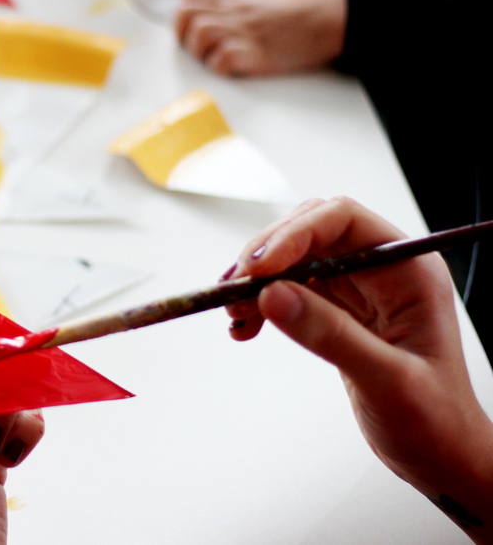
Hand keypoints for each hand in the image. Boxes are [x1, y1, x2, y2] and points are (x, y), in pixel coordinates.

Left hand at [175, 0, 345, 75]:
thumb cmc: (300, 7)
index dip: (180, 13)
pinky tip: (227, 66)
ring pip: (201, 36)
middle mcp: (237, 15)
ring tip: (209, 56)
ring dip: (198, 50)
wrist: (329, 22)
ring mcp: (245, 35)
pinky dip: (218, 67)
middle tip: (191, 45)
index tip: (183, 25)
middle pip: (188, 17)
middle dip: (182, 33)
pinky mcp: (256, 56)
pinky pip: (222, 60)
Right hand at [223, 197, 492, 541]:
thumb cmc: (436, 421)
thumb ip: (331, 335)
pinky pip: (289, 290)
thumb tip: (274, 296)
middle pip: (310, 232)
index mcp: (408, 269)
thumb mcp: (388, 380)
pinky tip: (247, 327)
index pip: (343, 221)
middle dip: (267, 256)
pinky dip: (262, 304)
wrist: (440, 455)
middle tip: (235, 288)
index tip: (259, 266)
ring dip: (257, 282)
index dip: (295, 233)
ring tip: (234, 313)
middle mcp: (382, 270)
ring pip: (293, 260)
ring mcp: (358, 289)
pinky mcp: (337, 311)